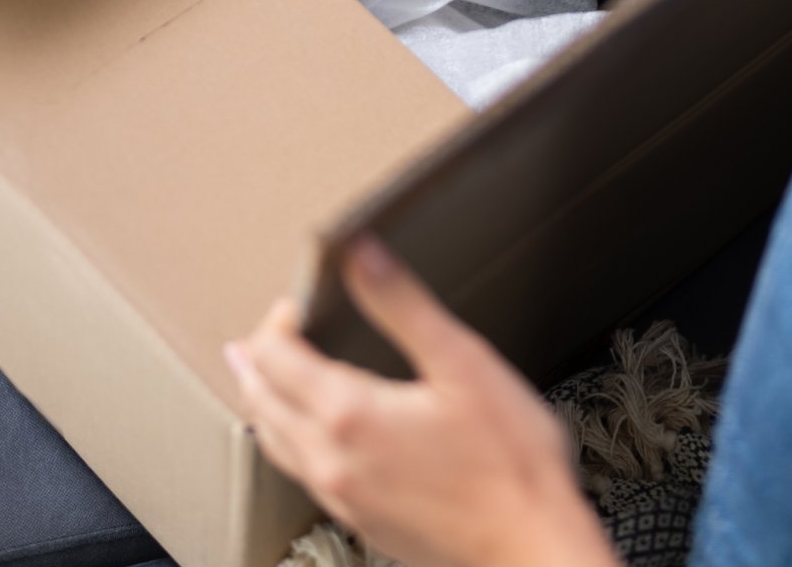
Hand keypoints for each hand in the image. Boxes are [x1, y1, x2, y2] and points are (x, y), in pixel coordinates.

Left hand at [226, 238, 619, 566]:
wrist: (530, 547)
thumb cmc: (511, 461)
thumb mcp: (463, 363)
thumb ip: (403, 305)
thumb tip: (360, 253)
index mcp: (348, 414)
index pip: (274, 357)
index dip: (277, 321)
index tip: (298, 303)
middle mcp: (331, 460)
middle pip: (261, 402)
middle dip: (260, 360)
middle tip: (271, 332)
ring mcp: (342, 497)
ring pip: (275, 443)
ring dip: (267, 403)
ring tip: (269, 378)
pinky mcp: (360, 522)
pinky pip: (304, 474)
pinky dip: (292, 440)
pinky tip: (316, 434)